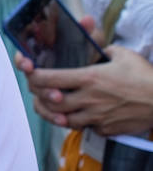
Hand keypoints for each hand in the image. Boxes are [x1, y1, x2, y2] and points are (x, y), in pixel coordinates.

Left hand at [17, 43, 152, 134]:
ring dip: (55, 113)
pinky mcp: (105, 129)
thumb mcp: (121, 54)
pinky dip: (78, 122)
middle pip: (51, 102)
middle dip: (39, 97)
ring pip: (64, 119)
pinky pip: (85, 128)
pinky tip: (79, 114)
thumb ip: (100, 48)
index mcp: (89, 78)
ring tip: (53, 105)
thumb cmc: (144, 76)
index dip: (33, 76)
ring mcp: (96, 117)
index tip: (29, 72)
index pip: (50, 78)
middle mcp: (89, 99)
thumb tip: (92, 41)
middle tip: (38, 92)